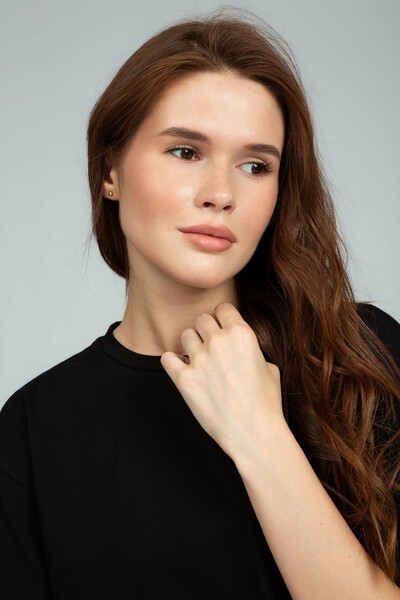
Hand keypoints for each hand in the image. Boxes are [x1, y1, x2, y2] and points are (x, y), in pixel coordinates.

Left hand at [161, 303, 284, 460]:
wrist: (254, 433)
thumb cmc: (266, 404)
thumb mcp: (270, 366)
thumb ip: (251, 349)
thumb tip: (242, 347)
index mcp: (242, 334)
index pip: (223, 308)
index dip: (223, 319)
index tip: (222, 330)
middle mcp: (218, 342)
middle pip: (202, 320)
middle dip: (206, 331)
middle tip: (211, 348)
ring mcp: (199, 360)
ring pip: (185, 335)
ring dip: (191, 346)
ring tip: (199, 361)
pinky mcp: (184, 379)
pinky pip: (167, 358)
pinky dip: (172, 362)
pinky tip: (181, 369)